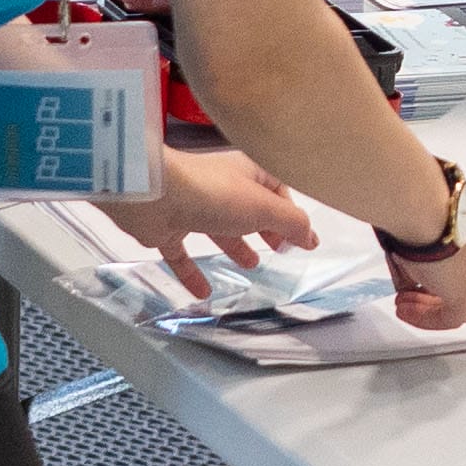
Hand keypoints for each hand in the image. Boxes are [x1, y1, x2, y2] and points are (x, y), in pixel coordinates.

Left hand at [103, 143, 315, 294]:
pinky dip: (193, 273)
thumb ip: (291, 223)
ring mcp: (193, 209)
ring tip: (250, 265)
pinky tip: (203, 291)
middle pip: (249, 210)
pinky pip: (184, 254)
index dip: (290, 212)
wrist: (153, 195)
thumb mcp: (263, 207)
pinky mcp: (168, 229)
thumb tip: (312, 237)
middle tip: (279, 249)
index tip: (300, 238)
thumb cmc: (213, 193)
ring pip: (219, 230)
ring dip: (235, 247)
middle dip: (265, 229)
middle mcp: (221, 188)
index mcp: (247, 173)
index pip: (277, 189)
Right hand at [389, 187, 465, 332]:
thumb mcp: (436, 219)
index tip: (430, 268)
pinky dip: (428, 317)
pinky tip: (407, 311)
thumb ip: (437, 243)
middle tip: (415, 289)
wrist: (425, 205)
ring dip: (433, 305)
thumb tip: (415, 264)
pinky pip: (451, 318)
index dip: (453, 268)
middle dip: (444, 288)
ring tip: (406, 302)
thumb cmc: (427, 200)